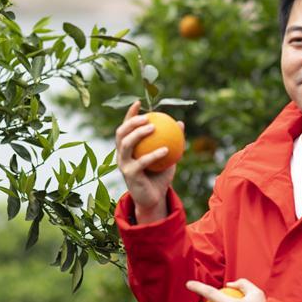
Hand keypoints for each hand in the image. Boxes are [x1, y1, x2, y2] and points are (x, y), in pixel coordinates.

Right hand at [115, 99, 184, 218]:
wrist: (154, 199)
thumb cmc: (160, 175)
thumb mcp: (168, 156)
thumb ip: (172, 140)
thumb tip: (180, 123)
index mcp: (128, 148)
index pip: (125, 127)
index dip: (129, 114)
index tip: (138, 103)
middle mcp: (122, 155)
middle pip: (121, 133)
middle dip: (131, 122)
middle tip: (147, 117)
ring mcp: (124, 165)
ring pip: (126, 145)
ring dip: (138, 134)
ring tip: (153, 127)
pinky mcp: (130, 175)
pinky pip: (142, 162)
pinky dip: (153, 155)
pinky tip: (166, 150)